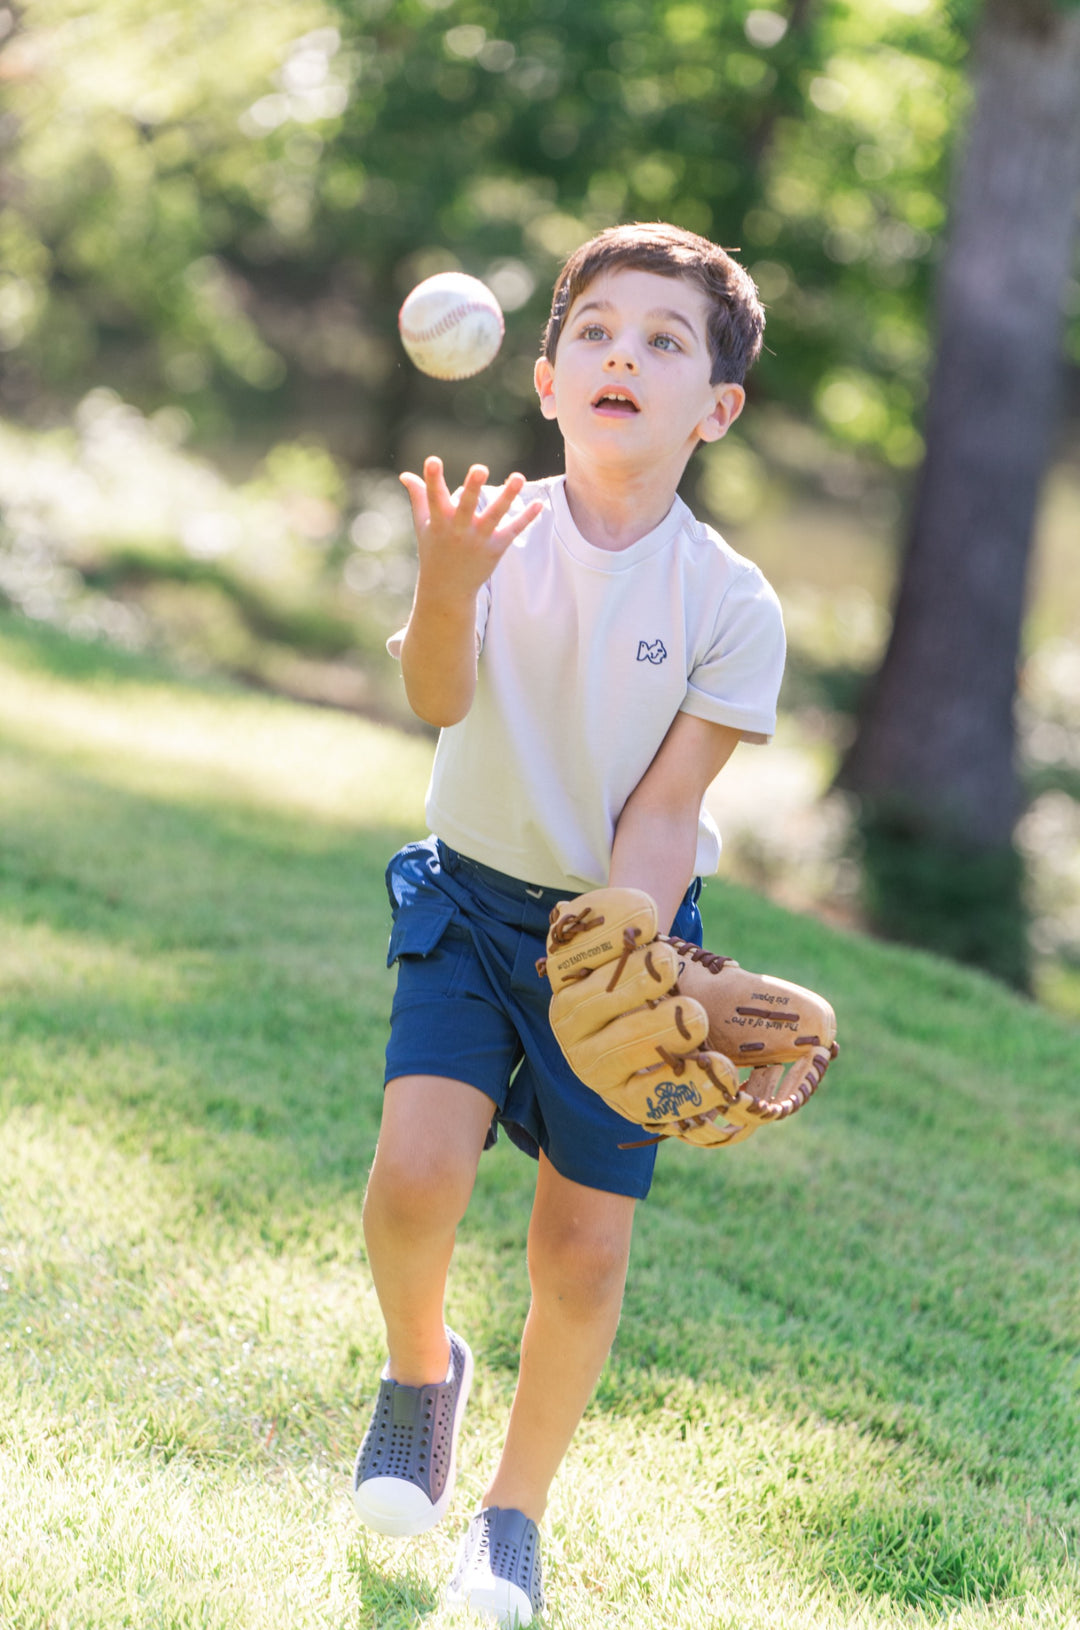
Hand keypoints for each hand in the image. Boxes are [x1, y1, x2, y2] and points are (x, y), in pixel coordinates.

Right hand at [400, 456, 543, 601]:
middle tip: (480, 468)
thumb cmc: (434, 552)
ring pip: (495, 515)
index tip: (432, 460)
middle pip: (466, 506)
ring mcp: (478, 540)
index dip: (432, 479)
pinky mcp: (496, 549)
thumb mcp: (423, 526)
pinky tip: (540, 503)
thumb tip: (405, 474)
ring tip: (518, 477)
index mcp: (439, 522)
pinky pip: (513, 530)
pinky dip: (527, 518)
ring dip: (507, 496)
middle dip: (472, 488)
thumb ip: (418, 497)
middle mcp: (459, 530)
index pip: (433, 497)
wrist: (447, 590)